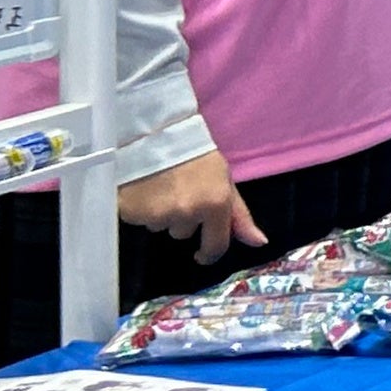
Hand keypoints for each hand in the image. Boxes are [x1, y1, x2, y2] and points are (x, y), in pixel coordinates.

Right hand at [119, 149, 262, 265]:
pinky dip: (140, 209)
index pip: (216, 245)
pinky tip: (143, 189)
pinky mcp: (131, 213)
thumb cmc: (195, 156)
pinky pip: (139, 220)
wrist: (155, 135)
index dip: (209, 253)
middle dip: (182, 218)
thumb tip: (259, 242)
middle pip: (183, 233)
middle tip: (178, 191)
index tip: (202, 255)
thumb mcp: (224, 181)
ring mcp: (158, 214)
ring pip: (160, 226)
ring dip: (161, 213)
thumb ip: (240, 216)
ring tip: (160, 187)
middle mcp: (187, 213)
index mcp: (215, 204)